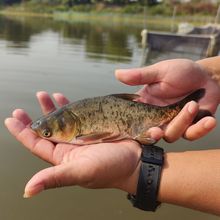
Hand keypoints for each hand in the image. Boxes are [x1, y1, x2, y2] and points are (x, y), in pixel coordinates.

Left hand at [5, 92, 141, 197]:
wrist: (134, 160)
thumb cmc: (110, 168)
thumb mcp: (81, 172)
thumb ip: (56, 177)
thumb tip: (27, 191)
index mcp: (63, 157)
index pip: (37, 144)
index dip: (23, 132)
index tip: (11, 119)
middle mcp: (69, 147)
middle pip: (46, 131)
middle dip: (34, 118)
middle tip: (22, 107)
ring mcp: (80, 136)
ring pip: (60, 120)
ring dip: (50, 109)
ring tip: (44, 95)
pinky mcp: (91, 127)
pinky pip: (76, 115)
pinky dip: (68, 106)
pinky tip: (62, 98)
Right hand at [116, 59, 218, 141]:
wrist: (206, 76)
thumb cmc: (181, 71)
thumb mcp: (160, 71)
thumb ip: (140, 76)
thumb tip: (117, 73)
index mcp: (146, 105)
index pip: (134, 120)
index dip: (133, 127)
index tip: (136, 127)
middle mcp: (158, 117)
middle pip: (150, 133)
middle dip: (153, 135)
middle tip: (158, 131)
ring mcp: (174, 123)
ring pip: (172, 135)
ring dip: (182, 122)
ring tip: (193, 104)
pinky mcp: (190, 127)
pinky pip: (192, 134)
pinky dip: (200, 129)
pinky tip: (209, 120)